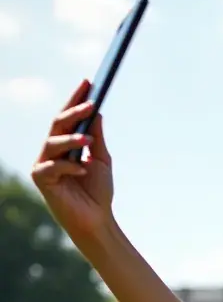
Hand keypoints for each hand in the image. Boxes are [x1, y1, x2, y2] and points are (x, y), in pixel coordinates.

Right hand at [31, 81, 113, 241]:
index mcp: (65, 144)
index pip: (68, 117)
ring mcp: (44, 164)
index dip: (76, 99)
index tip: (89, 82)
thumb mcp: (102, 160)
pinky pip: (52, 167)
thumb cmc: (98, 191)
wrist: (96, 219)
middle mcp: (51, 151)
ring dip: (72, 139)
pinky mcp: (41, 179)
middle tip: (91, 102)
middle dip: (73, 111)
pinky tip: (83, 170)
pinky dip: (70, 166)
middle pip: (58, 125)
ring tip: (89, 140)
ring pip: (53, 143)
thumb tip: (96, 112)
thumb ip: (97, 138)